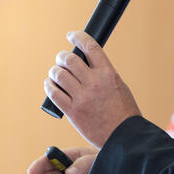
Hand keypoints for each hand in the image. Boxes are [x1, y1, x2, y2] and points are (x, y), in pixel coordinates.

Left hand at [44, 31, 140, 147]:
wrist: (124, 137)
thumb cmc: (124, 113)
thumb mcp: (119, 87)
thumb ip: (102, 74)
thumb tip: (85, 63)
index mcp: (108, 74)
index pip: (90, 46)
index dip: (78, 37)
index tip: (71, 35)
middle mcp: (94, 83)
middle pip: (70, 59)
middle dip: (62, 57)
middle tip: (61, 59)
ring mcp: (82, 97)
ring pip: (59, 74)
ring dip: (54, 71)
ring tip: (55, 72)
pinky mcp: (73, 111)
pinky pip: (54, 93)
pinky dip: (49, 85)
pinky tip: (50, 84)